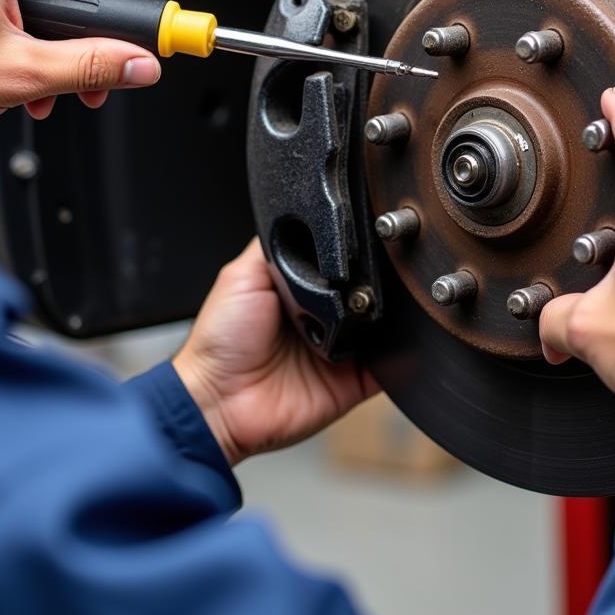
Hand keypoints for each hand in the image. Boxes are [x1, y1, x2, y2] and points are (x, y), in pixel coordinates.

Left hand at [173, 240, 378, 465]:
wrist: (219, 400)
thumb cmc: (220, 342)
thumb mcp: (243, 274)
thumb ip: (276, 247)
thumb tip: (301, 214)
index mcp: (300, 291)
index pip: (339, 263)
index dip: (349, 253)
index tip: (361, 240)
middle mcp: (324, 318)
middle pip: (367, 292)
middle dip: (372, 283)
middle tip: (367, 277)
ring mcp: (341, 350)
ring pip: (383, 326)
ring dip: (382, 316)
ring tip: (372, 306)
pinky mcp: (354, 381)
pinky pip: (388, 367)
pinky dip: (395, 354)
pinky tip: (387, 339)